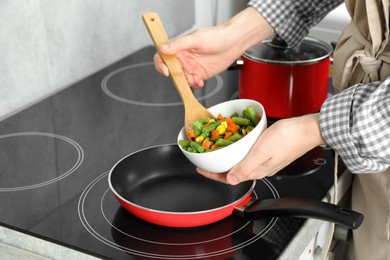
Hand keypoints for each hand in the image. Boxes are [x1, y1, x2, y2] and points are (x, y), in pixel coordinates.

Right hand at [154, 7, 274, 88]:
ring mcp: (191, 67)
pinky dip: (194, 85)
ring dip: (187, 82)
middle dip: (177, 77)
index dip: (161, 65)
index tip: (166, 72)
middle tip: (187, 76)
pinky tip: (200, 82)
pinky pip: (192, 83)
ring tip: (196, 79)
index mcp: (179, 48)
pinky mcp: (199, 74)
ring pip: (182, 80)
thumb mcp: (197, 39)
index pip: (162, 57)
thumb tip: (163, 48)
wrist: (234, 43)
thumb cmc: (217, 36)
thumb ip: (180, 44)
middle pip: (171, 71)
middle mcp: (183, 58)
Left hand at [197, 114, 326, 184]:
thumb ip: (245, 167)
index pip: (229, 178)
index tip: (200, 168)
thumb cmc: (288, 138)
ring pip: (240, 163)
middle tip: (206, 158)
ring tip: (217, 150)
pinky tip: (236, 143)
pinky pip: (248, 155)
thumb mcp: (262, 152)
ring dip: (227, 158)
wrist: (307, 129)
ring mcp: (265, 161)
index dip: (212, 175)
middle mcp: (260, 168)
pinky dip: (238, 151)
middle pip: (233, 171)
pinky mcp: (269, 152)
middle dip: (218, 167)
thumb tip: (230, 179)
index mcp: (257, 171)